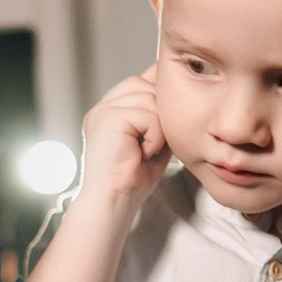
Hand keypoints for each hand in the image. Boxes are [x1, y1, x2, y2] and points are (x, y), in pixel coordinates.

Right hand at [76, 67, 170, 217]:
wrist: (115, 201)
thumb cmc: (131, 180)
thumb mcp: (153, 140)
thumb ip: (159, 117)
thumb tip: (178, 95)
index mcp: (109, 112)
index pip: (137, 81)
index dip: (156, 90)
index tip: (169, 110)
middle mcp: (103, 107)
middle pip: (145, 83)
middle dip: (159, 112)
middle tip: (153, 142)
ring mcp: (103, 110)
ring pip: (149, 98)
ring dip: (158, 128)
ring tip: (146, 150)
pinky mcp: (109, 118)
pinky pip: (149, 115)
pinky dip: (154, 137)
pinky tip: (143, 153)